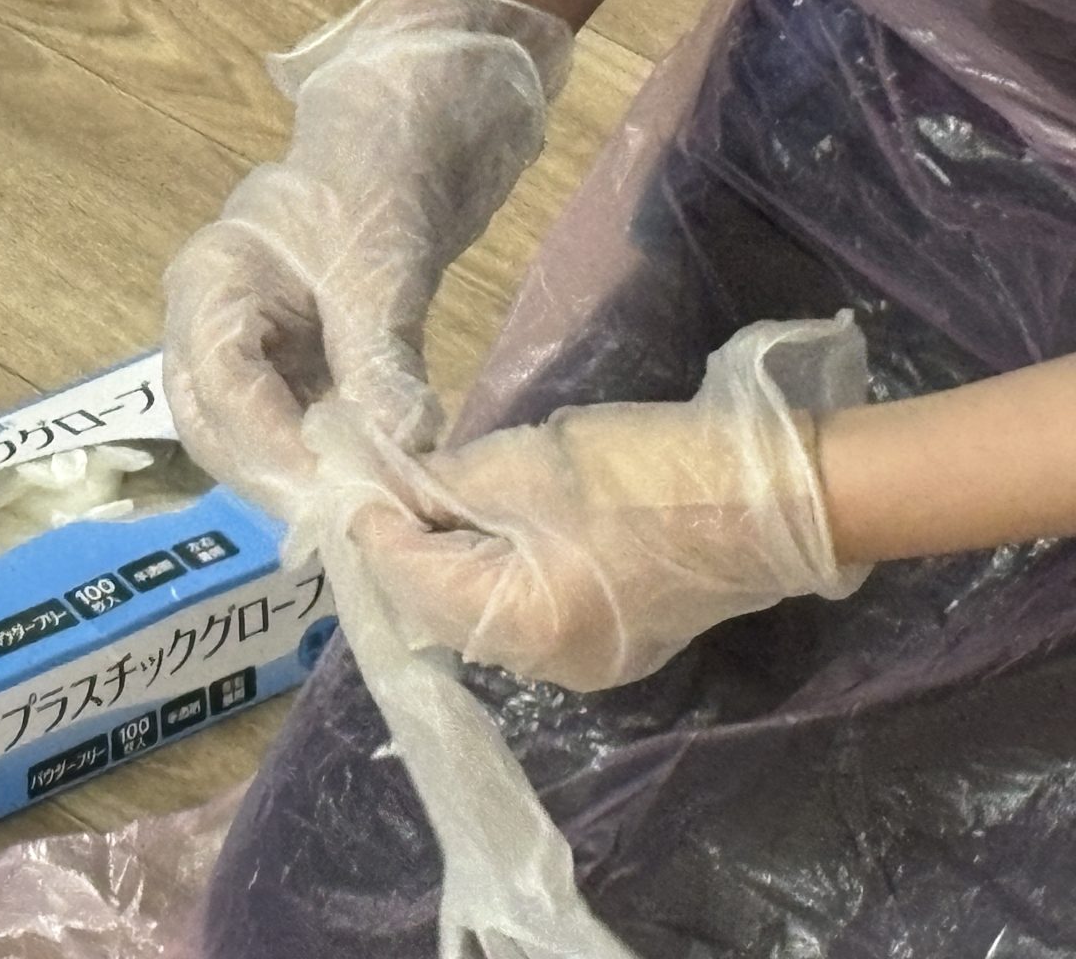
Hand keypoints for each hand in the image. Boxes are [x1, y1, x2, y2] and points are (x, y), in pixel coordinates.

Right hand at [163, 0, 571, 517]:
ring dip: (294, 475)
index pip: (219, 382)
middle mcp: (209, 320)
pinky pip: (288, 423)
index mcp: (212, 281)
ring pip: (246, 433)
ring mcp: (244, 344)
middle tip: (338, 520)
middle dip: (270, 475)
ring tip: (355, 511)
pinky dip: (320, 456)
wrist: (411, 130)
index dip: (265, 443)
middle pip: (214, 422)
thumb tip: (399, 447)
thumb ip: (380, 358)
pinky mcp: (284, 361)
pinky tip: (363, 482)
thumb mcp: (381, 264)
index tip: (325, 490)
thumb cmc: (380, 173)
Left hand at [355, 315, 873, 691]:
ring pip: (478, 614)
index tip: (349, 478)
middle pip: (437, 607)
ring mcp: (580, 664)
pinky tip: (482, 532)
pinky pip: (522, 616)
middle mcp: (541, 665)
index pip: (409, 577)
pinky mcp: (610, 645)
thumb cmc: (651, 472)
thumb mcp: (531, 464)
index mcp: (517, 624)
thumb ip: (449, 484)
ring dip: (446, 562)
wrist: (780, 499)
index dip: (373, 525)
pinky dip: (491, 575)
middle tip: (381, 488)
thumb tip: (395, 488)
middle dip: (404, 548)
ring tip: (425, 503)